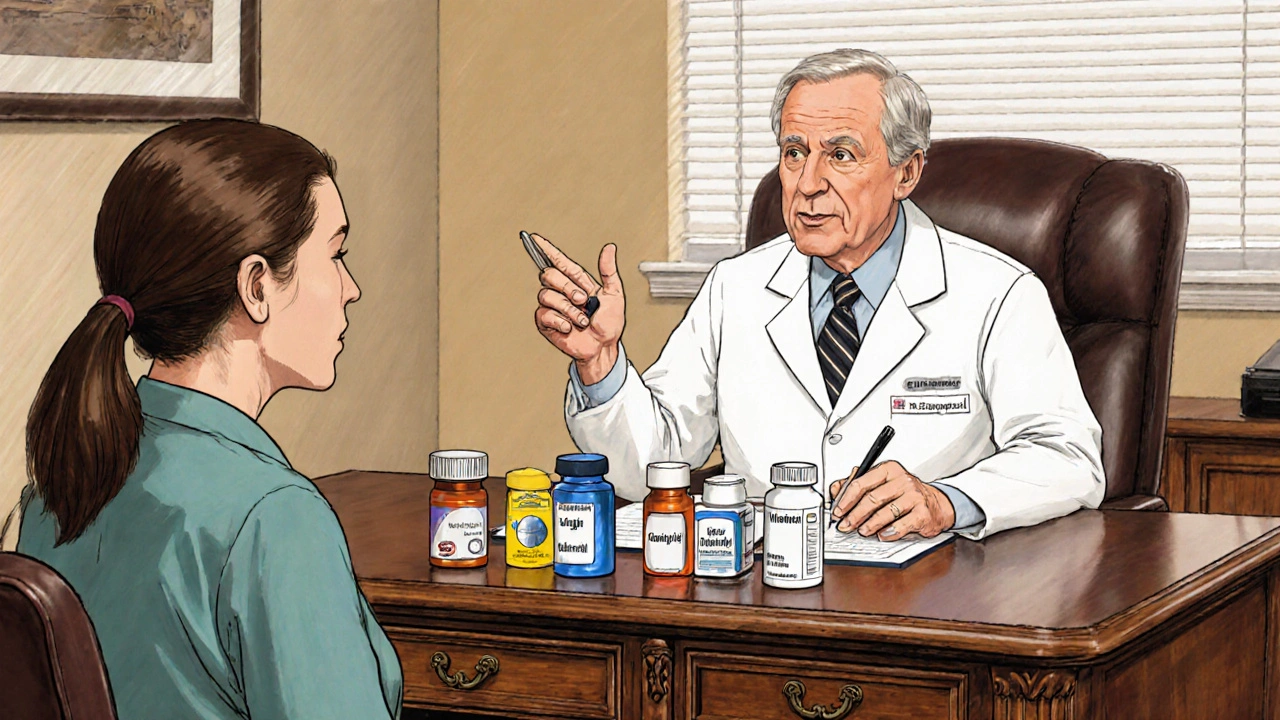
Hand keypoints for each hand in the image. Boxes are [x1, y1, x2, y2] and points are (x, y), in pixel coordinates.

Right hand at [531, 234, 625, 383]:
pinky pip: (544, 314)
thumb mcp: (614, 294)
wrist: (603, 347)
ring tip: (581, 320)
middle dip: (568, 288)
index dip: (546, 249)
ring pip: (547, 295)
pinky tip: (569, 328)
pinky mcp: (546, 322)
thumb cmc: (609, 323)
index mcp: (576, 281)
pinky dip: (560, 321)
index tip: (535, 238)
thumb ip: (608, 271)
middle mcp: (562, 291)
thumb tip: (609, 248)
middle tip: (583, 301)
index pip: (558, 261)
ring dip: (568, 309)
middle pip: (550, 275)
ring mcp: (553, 306)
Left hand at [828, 461, 954, 540]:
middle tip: (845, 525)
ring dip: (870, 525)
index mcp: (889, 469)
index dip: (846, 499)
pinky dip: (889, 532)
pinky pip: (902, 525)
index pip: (861, 483)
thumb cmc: (906, 494)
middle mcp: (903, 480)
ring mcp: (914, 496)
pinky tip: (882, 535)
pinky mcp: (923, 513)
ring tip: (862, 531)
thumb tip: (836, 490)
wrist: (936, 504)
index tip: (838, 511)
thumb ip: (858, 484)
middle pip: (872, 498)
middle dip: (855, 515)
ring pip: (885, 512)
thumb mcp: (882, 483)